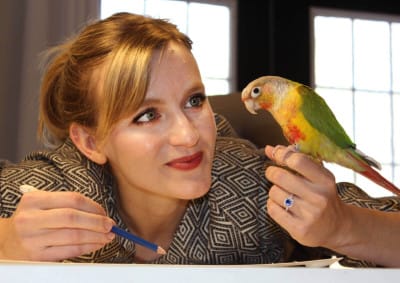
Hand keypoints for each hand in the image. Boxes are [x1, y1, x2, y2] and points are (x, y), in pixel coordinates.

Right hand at [0, 190, 114, 260]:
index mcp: (34, 200)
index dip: (93, 206)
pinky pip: (69, 250)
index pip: (72, 199)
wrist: (6, 242)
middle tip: (110, 225)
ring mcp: (33, 238)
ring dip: (96, 236)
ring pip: (73, 236)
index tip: (103, 212)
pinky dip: (88, 247)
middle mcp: (31, 218)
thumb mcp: (41, 205)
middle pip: (72, 217)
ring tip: (107, 236)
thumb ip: (66, 204)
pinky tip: (96, 244)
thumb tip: (99, 213)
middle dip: (96, 222)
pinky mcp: (37, 256)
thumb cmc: (33, 220)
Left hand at [264, 145, 349, 248]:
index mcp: (325, 180)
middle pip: (280, 176)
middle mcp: (319, 197)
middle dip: (272, 172)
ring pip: (274, 193)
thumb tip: (270, 149)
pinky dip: (272, 205)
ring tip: (283, 194)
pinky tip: (282, 206)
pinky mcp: (299, 229)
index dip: (282, 155)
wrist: (337, 228)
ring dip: (274, 191)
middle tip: (274, 174)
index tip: (276, 156)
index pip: (298, 160)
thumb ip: (296, 160)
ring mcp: (309, 214)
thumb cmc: (323, 196)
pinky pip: (272, 209)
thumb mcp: (317, 176)